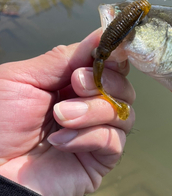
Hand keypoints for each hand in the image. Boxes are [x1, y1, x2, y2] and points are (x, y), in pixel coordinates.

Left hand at [0, 29, 134, 195]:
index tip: (109, 49)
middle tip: (76, 84)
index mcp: (68, 85)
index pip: (106, 65)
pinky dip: (90, 136)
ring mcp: (94, 134)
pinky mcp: (99, 161)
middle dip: (103, 82)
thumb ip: (63, 57)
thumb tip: (101, 34)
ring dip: (94, 110)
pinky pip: (114, 140)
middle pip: (123, 86)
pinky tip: (60, 142)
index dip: (111, 55)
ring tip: (61, 118)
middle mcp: (86, 107)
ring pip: (124, 112)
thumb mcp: (23, 79)